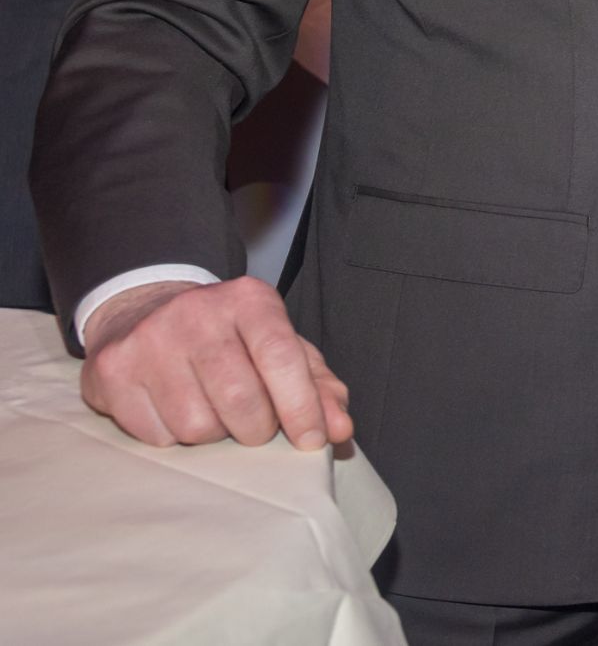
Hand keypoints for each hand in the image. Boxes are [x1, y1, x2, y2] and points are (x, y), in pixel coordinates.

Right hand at [81, 277, 352, 450]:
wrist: (144, 310)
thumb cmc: (229, 339)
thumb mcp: (279, 347)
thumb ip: (317, 385)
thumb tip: (341, 428)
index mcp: (249, 300)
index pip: (282, 358)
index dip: (302, 407)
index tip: (313, 441)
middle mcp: (196, 312)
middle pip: (240, 400)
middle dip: (257, 429)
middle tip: (255, 427)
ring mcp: (149, 340)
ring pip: (197, 426)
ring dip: (214, 434)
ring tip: (212, 411)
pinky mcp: (112, 372)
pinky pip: (157, 436)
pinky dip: (173, 437)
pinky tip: (174, 410)